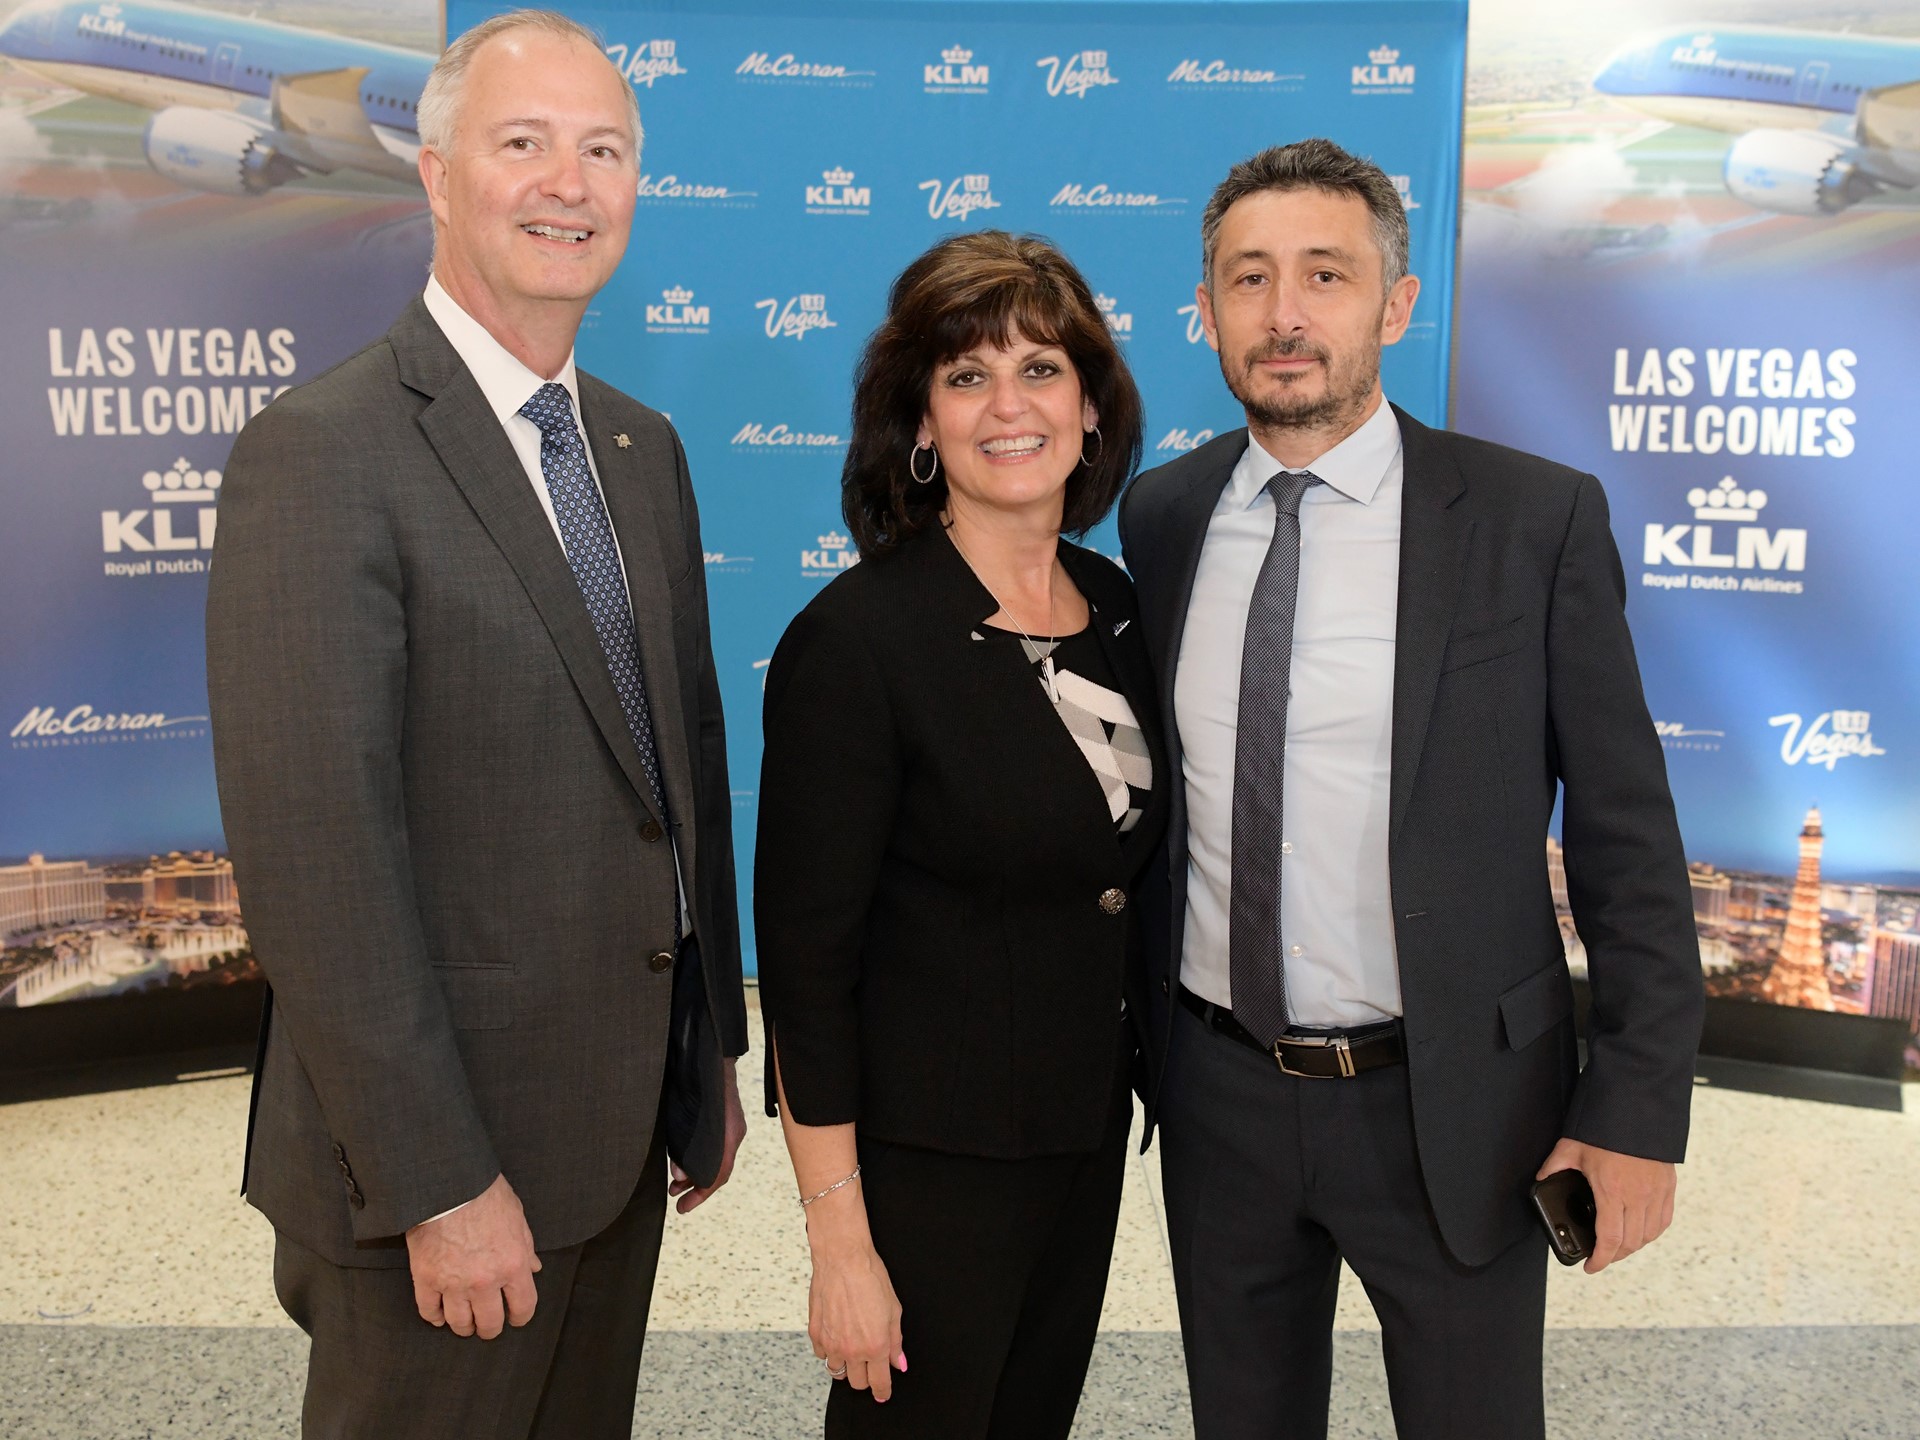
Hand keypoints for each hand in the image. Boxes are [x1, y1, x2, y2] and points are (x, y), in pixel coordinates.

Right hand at [405, 1172, 541, 1338]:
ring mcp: (453, 1283)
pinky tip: (439, 1315)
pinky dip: (434, 1317)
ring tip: (465, 1323)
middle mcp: (485, 1281)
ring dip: (464, 1327)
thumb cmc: (486, 1195)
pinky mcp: (426, 1279)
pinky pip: (428, 1310)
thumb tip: (533, 1268)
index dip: (520, 1317)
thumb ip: (526, 1248)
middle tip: (488, 1325)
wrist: (448, 1184)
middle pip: (489, 1323)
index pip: (523, 1307)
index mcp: (512, 1265)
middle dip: (491, 1328)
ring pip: (459, 1323)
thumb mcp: (517, 1219)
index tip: (516, 1318)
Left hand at [668, 1057, 747, 1213]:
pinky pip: (715, 1149)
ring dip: (695, 1174)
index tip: (682, 1208)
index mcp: (728, 1133)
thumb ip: (682, 1147)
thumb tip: (678, 1176)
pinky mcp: (724, 1121)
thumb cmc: (696, 1082)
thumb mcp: (684, 1117)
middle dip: (696, 1188)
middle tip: (675, 1200)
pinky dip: (698, 1160)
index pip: (719, 1174)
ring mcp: (731, 1126)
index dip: (701, 1193)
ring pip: (716, 1161)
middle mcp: (733, 1133)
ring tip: (674, 1185)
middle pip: (719, 1171)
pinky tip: (682, 1162)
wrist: (710, 1052)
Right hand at [808, 1226, 906, 1402]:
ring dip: (846, 1365)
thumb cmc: (870, 1277)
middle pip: (857, 1383)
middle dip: (866, 1377)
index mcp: (875, 1346)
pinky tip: (837, 1335)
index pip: (879, 1383)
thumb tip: (898, 1363)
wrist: (842, 1258)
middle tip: (870, 1363)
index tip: (883, 1394)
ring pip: (837, 1372)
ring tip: (852, 1348)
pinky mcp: (815, 1333)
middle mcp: (851, 1349)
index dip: (883, 1392)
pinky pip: (822, 1355)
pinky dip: (829, 1351)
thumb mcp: (894, 1309)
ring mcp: (830, 1343)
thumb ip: (896, 1341)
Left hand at [1536, 1138, 1676, 1273]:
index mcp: (1611, 1190)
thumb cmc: (1603, 1127)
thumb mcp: (1571, 1147)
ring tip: (1619, 1246)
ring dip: (1634, 1246)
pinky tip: (1641, 1231)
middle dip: (1614, 1256)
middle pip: (1630, 1243)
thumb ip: (1554, 1167)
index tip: (1591, 1267)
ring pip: (1649, 1235)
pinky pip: (1663, 1220)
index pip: (1609, 1239)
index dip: (1601, 1260)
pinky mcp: (1668, 1186)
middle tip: (1602, 1256)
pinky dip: (1652, 1232)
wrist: (1637, 1107)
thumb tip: (1541, 1179)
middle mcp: (1637, 1196)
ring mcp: (1655, 1193)